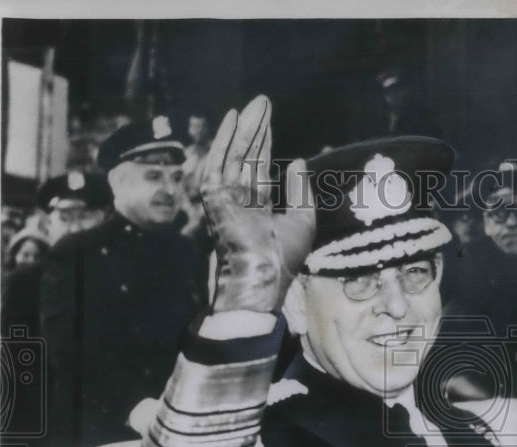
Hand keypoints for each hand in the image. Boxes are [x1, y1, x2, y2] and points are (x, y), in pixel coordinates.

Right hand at [201, 95, 314, 312]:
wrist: (263, 275)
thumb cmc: (283, 256)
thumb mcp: (302, 218)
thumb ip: (299, 189)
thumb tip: (297, 160)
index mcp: (256, 208)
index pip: (258, 168)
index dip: (264, 144)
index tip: (269, 120)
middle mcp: (237, 200)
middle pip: (246, 156)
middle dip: (255, 129)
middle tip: (264, 101)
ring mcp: (224, 198)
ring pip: (234, 154)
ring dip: (244, 128)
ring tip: (256, 104)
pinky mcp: (214, 196)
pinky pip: (219, 161)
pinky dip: (225, 139)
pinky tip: (233, 119)